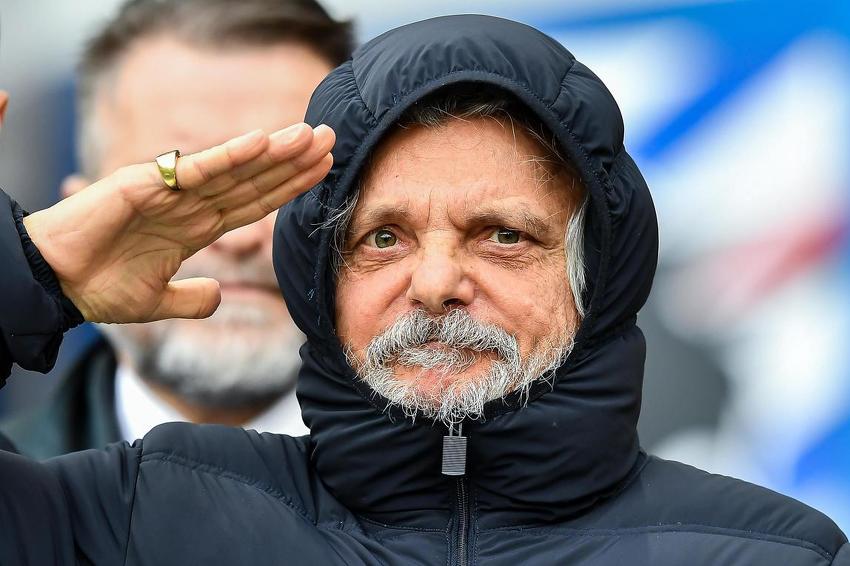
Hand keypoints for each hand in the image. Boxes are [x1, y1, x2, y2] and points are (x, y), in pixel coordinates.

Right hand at [23, 123, 333, 322]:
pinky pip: (196, 170)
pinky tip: (261, 141)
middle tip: (331, 138)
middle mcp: (191, 204)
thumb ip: (192, 298)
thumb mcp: (157, 301)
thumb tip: (218, 295)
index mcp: (196, 227)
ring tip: (310, 135)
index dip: (289, 185)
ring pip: (234, 168)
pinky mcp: (146, 185)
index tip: (323, 170)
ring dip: (274, 151)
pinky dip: (229, 156)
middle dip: (294, 161)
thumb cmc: (99, 286)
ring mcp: (172, 192)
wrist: (54, 284)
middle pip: (254, 179)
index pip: (255, 202)